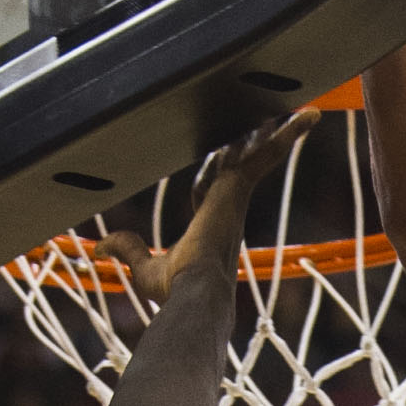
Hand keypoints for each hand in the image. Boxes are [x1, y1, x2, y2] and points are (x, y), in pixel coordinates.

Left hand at [96, 109, 318, 309]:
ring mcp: (236, 196)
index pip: (213, 187)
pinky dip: (286, 138)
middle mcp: (230, 207)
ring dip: (280, 135)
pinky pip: (265, 155)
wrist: (195, 292)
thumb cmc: (176, 289)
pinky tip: (305, 119)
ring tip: (305, 114)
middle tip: (270, 123)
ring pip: (259, 155)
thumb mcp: (144, 268)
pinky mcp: (241, 187)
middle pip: (244, 165)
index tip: (213, 158)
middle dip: (257, 144)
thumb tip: (99, 249)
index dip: (211, 171)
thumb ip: (128, 250)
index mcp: (212, 223)